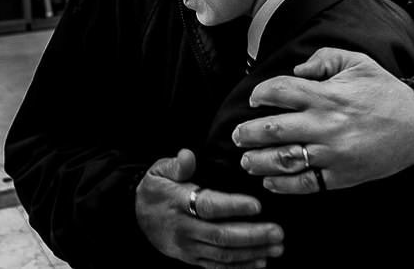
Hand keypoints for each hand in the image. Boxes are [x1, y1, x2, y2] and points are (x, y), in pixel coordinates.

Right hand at [135, 149, 283, 267]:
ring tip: (277, 247)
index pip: (208, 206)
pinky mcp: (192, 259)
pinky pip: (217, 266)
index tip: (257, 205)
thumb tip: (187, 155)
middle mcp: (184, 228)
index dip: (233, 206)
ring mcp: (188, 247)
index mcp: (178, 202)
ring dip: (252, 252)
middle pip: (221, 235)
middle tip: (278, 231)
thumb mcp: (159, 170)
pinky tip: (261, 261)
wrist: (135, 217)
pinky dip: (240, 266)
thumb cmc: (155, 189)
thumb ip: (176, 164)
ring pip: (223, 254)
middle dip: (253, 235)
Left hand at [232, 48, 413, 193]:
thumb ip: (324, 58)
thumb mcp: (357, 62)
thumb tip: (298, 68)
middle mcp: (325, 125)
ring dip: (258, 161)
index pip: (279, 92)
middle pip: (273, 129)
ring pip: (284, 159)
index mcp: (326, 95)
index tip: (254, 100)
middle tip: (237, 134)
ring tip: (246, 160)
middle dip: (248, 132)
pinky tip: (269, 181)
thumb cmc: (384, 92)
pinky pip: (305, 183)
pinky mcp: (340, 176)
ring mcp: (332, 153)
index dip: (260, 94)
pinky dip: (282, 185)